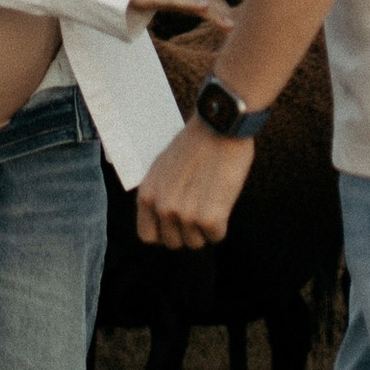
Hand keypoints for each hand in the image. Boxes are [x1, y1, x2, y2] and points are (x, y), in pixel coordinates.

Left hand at [137, 117, 254, 251]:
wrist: (219, 126)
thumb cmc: (195, 142)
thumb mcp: (162, 167)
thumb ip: (159, 193)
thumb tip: (163, 216)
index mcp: (147, 195)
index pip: (148, 236)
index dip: (164, 233)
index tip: (177, 224)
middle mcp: (162, 208)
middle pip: (174, 243)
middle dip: (187, 231)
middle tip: (200, 209)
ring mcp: (186, 215)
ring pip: (196, 243)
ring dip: (206, 228)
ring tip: (212, 202)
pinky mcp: (210, 217)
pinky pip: (216, 236)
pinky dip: (222, 225)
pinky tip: (223, 202)